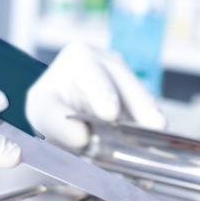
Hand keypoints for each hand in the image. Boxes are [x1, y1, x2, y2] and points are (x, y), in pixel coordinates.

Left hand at [26, 43, 165, 148]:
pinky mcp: (140, 100)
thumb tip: (81, 136)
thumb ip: (57, 122)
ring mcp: (128, 79)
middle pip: (126, 83)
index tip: (110, 113)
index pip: (93, 74)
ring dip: (148, 118)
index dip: (103, 93)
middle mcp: (108, 62)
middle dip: (139, 104)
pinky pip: (147, 114)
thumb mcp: (42, 112)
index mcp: (79, 56)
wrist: (60, 117)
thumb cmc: (49, 108)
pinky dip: (149, 129)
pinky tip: (153, 143)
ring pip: (142, 99)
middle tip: (152, 124)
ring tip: (157, 136)